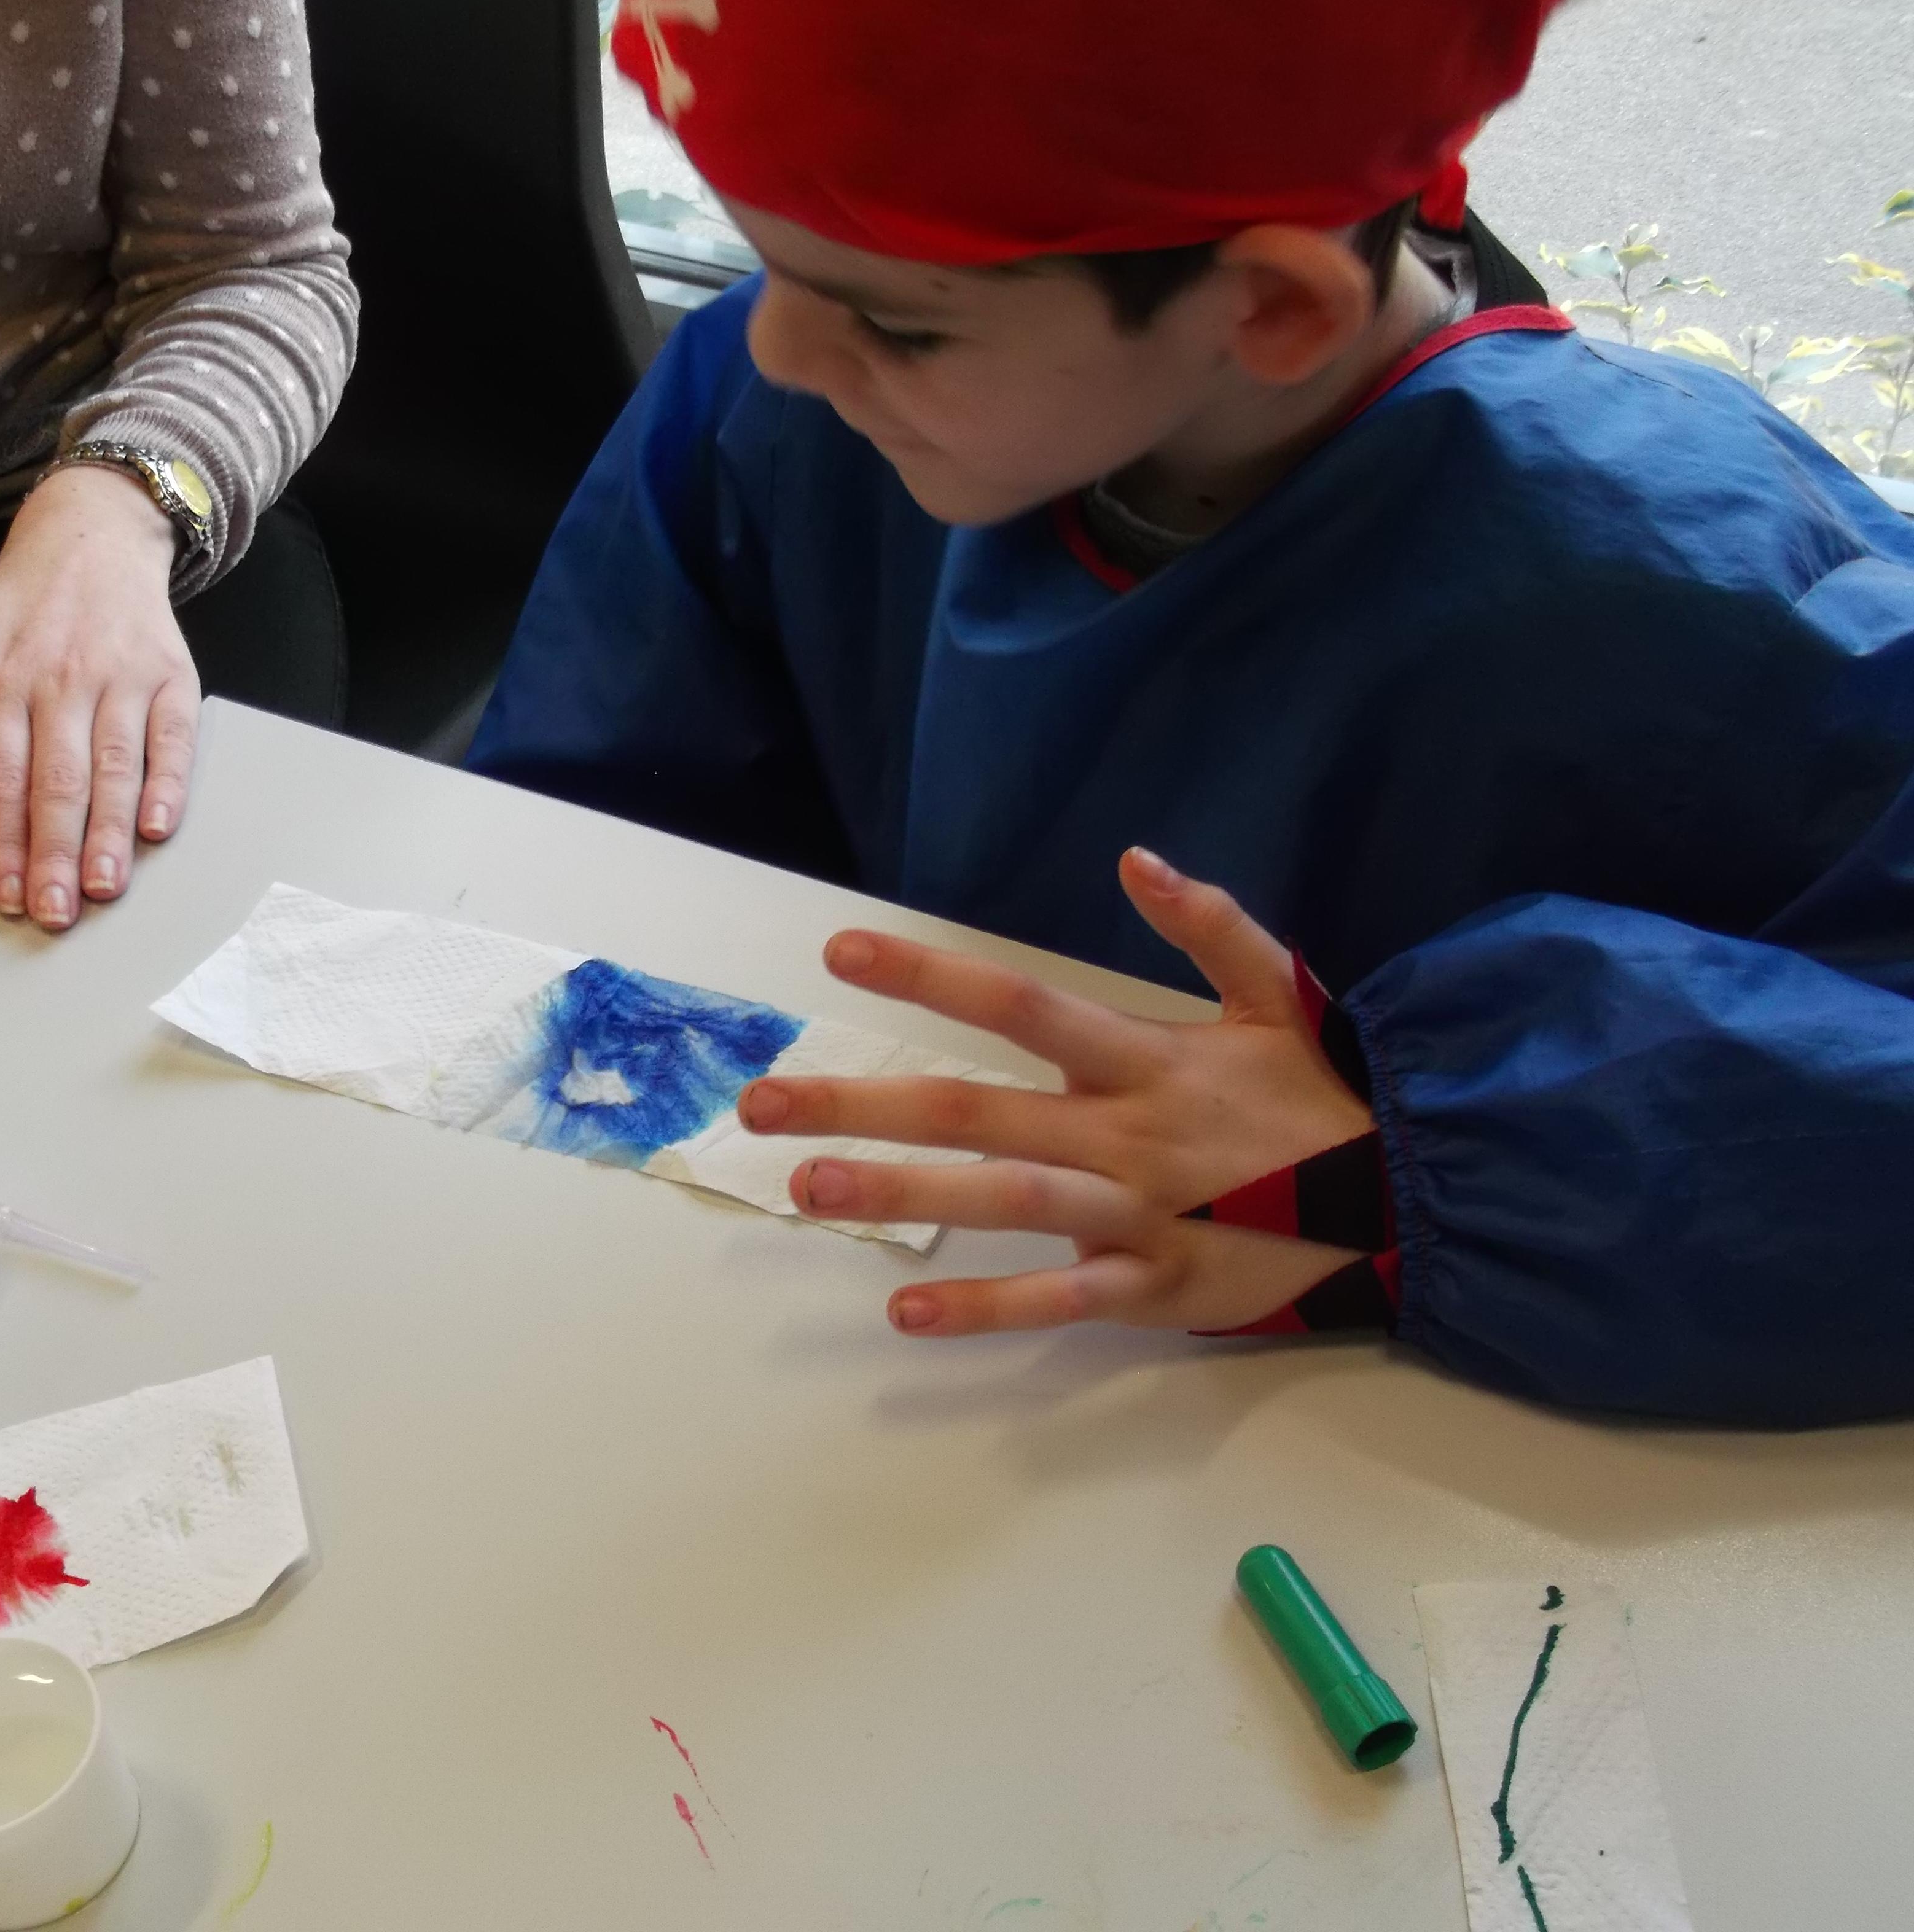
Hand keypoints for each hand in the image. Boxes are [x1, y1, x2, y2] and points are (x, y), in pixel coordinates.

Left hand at [0, 463, 195, 929]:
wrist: (92, 539)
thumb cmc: (19, 609)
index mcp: (0, 680)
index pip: (0, 776)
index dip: (3, 841)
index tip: (6, 894)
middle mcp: (62, 681)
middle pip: (58, 782)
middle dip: (56, 854)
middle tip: (56, 912)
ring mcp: (120, 680)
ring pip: (115, 768)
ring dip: (110, 835)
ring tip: (103, 887)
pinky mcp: (170, 679)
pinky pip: (172, 740)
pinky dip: (167, 786)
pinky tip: (156, 829)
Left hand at [736, 848, 1376, 1335]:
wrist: (1409, 1199)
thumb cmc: (1324, 1095)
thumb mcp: (1279, 993)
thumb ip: (1208, 924)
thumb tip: (1138, 858)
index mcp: (1143, 1059)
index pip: (1020, 1005)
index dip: (930, 976)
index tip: (838, 954)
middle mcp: (1123, 1133)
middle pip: (975, 1111)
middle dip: (864, 1100)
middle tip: (761, 1099)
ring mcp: (1135, 1213)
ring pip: (1002, 1200)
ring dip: (901, 1193)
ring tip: (804, 1186)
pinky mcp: (1153, 1286)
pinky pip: (1059, 1299)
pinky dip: (985, 1307)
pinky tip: (903, 1311)